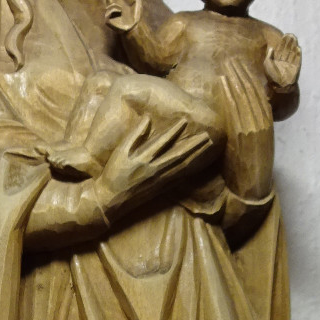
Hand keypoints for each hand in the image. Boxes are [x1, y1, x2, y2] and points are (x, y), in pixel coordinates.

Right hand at [89, 112, 212, 218]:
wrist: (111, 200)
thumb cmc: (113, 174)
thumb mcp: (119, 152)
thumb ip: (134, 135)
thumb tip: (147, 118)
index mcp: (144, 159)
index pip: (163, 141)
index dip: (174, 130)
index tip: (185, 120)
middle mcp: (155, 170)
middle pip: (179, 155)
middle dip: (194, 145)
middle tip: (208, 136)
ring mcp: (160, 180)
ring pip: (182, 166)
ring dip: (196, 156)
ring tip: (207, 147)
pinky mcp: (161, 188)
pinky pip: (179, 177)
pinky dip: (189, 170)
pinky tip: (196, 164)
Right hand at [102, 0, 141, 32]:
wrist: (133, 28)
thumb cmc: (135, 19)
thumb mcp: (138, 7)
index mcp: (121, 4)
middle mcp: (116, 8)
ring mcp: (112, 14)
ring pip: (108, 5)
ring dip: (113, 4)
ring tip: (120, 9)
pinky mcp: (109, 20)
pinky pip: (108, 12)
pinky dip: (113, 10)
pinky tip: (119, 11)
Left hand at [264, 34, 301, 89]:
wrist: (278, 86)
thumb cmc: (271, 76)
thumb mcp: (267, 65)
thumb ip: (269, 56)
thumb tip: (271, 48)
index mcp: (277, 61)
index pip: (281, 49)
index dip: (283, 42)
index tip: (285, 35)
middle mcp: (284, 62)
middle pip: (287, 50)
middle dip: (289, 42)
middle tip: (291, 35)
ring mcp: (290, 65)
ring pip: (292, 53)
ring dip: (294, 46)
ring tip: (295, 39)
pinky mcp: (295, 68)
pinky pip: (297, 60)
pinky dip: (298, 55)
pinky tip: (299, 48)